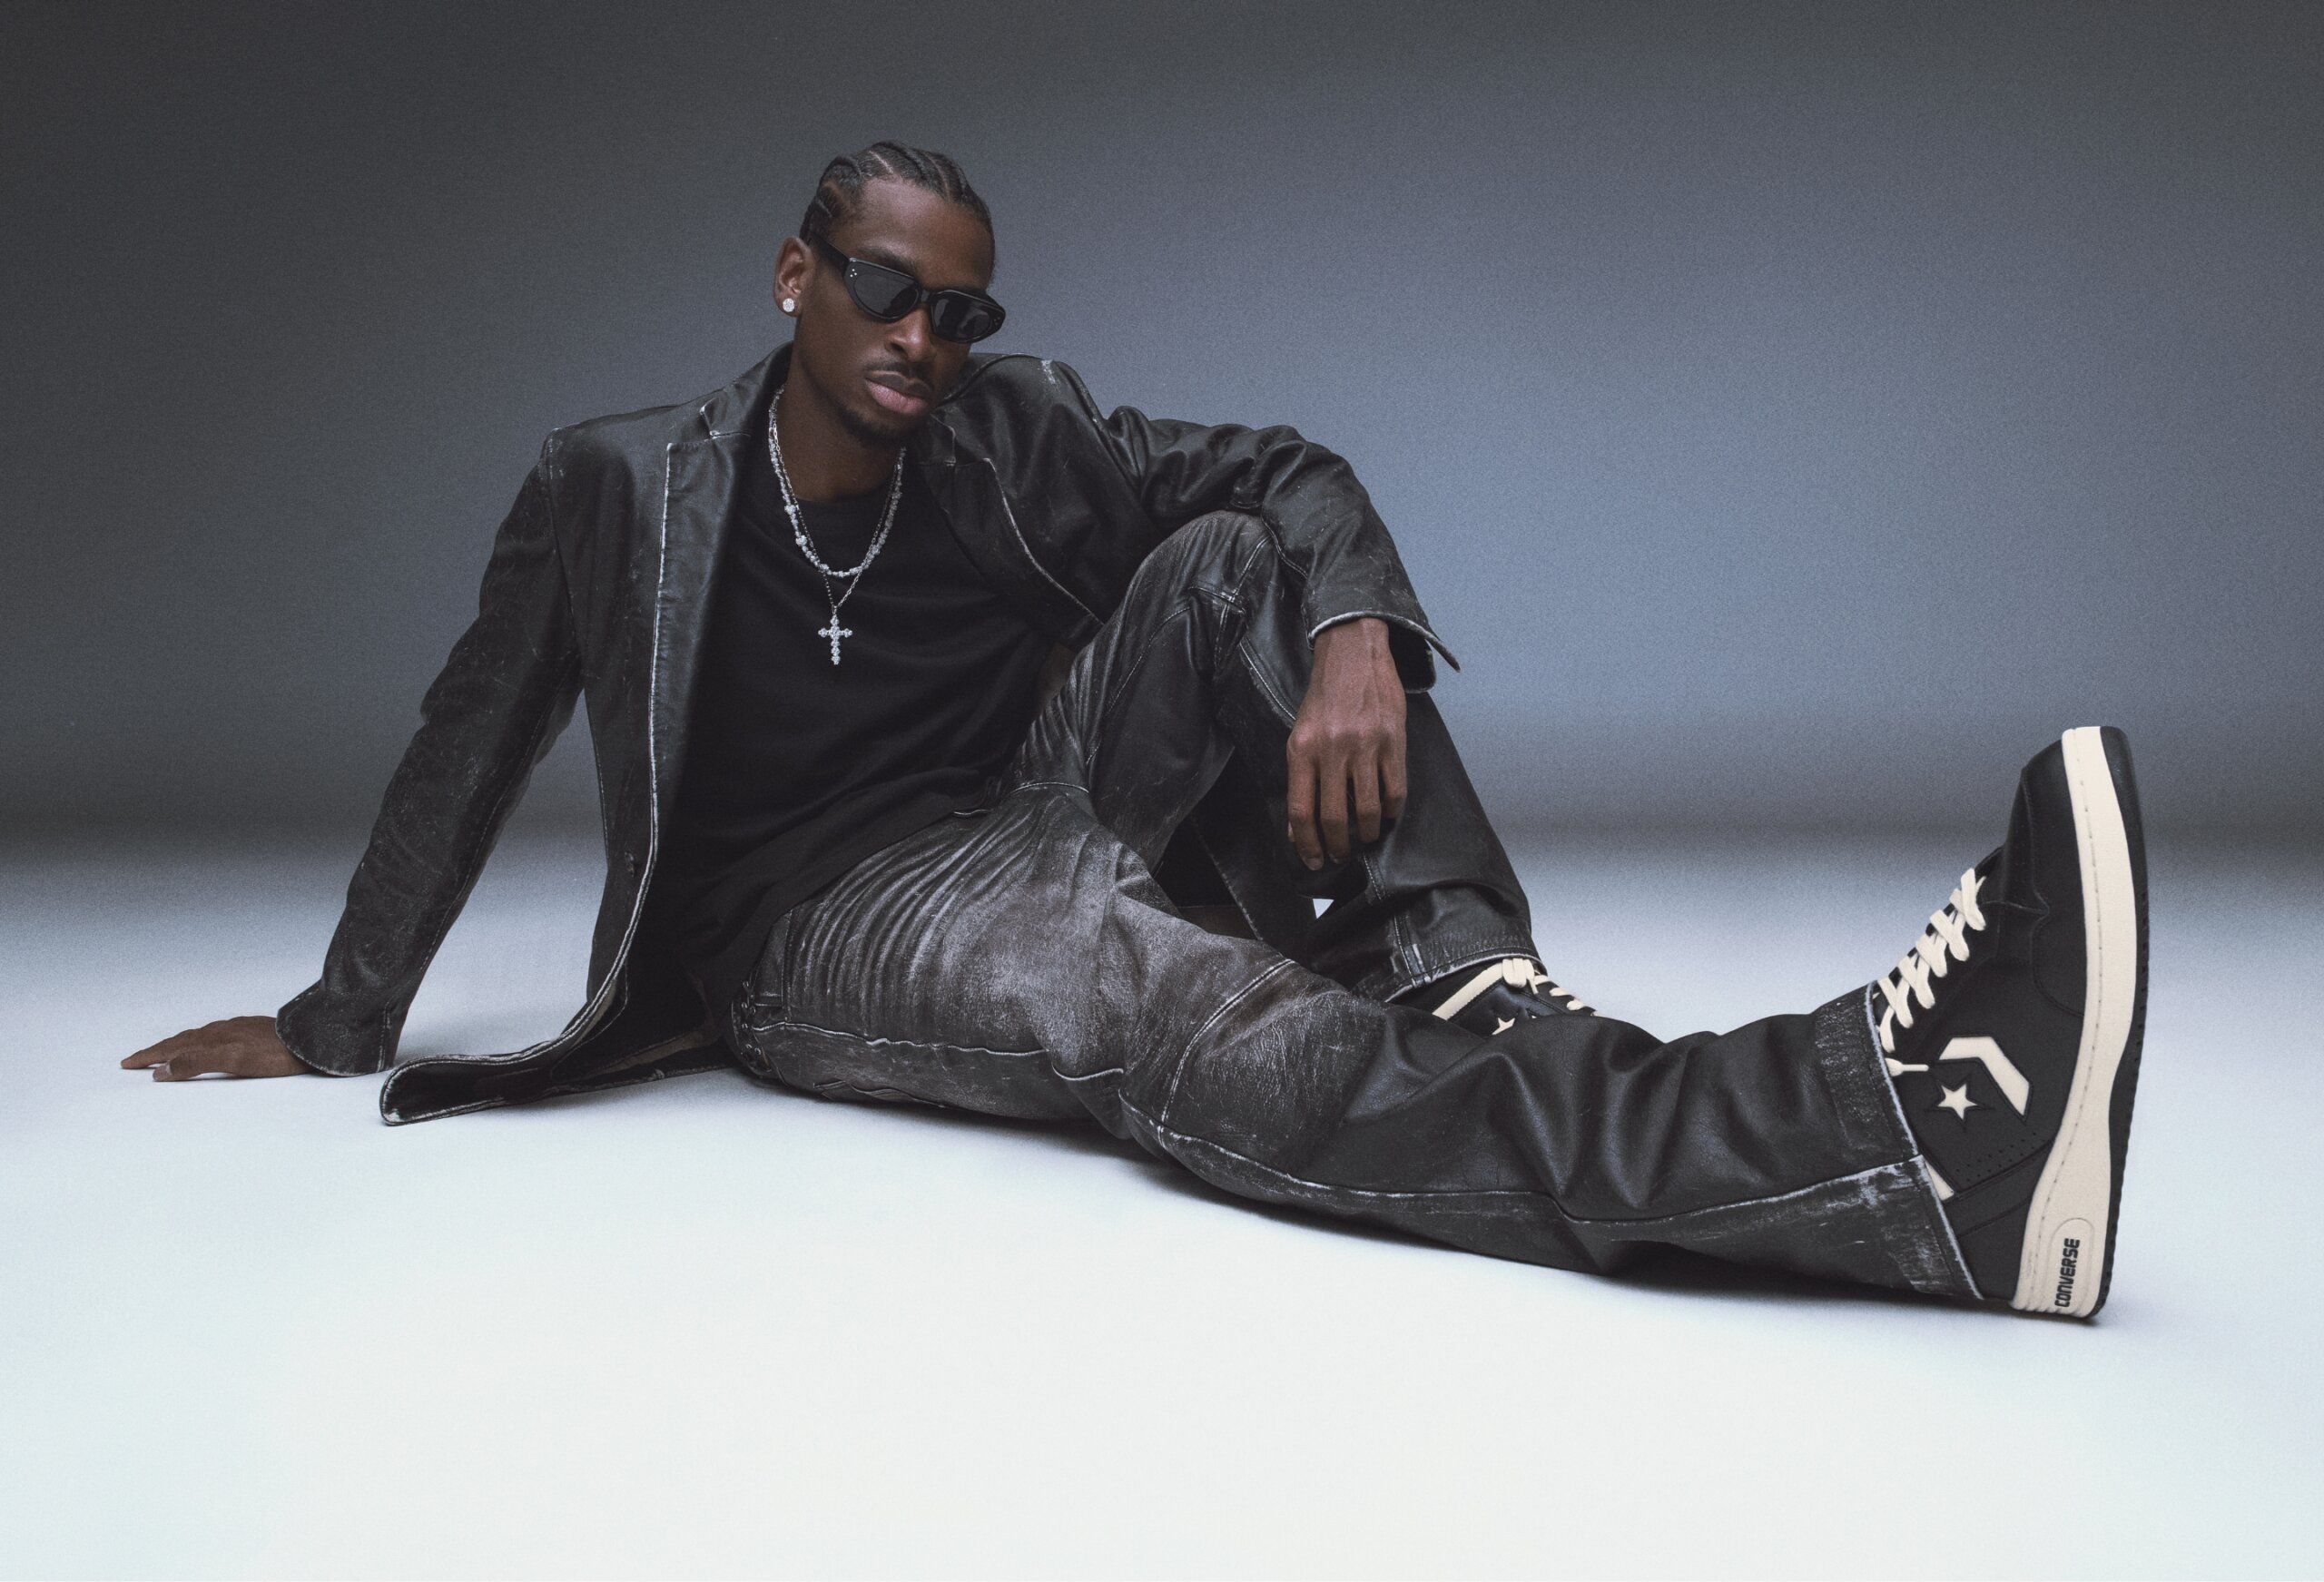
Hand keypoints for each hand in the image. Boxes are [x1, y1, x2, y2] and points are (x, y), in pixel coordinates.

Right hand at [121, 1015, 313, 1079]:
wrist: (312, 1041)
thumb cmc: (276, 1055)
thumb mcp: (233, 1061)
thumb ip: (197, 1063)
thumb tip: (162, 1069)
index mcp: (213, 1038)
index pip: (172, 1047)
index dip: (149, 1056)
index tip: (127, 1063)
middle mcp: (222, 1030)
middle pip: (181, 1040)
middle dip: (156, 1051)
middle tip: (135, 1060)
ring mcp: (237, 1030)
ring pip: (198, 1037)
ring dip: (177, 1046)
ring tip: (164, 1053)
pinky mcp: (252, 1032)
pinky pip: (216, 1036)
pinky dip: (200, 1043)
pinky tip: (207, 1046)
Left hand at [1285, 616, 1408, 868]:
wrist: (1353, 653)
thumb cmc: (1325, 698)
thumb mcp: (1300, 734)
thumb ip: (1300, 779)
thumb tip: (1297, 828)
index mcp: (1303, 749)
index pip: (1302, 810)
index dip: (1307, 844)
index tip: (1313, 861)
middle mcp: (1332, 750)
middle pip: (1334, 817)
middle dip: (1336, 846)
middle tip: (1340, 854)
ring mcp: (1365, 746)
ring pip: (1368, 810)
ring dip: (1367, 834)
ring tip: (1365, 838)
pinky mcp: (1393, 741)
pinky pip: (1395, 790)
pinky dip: (1391, 811)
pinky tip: (1386, 815)